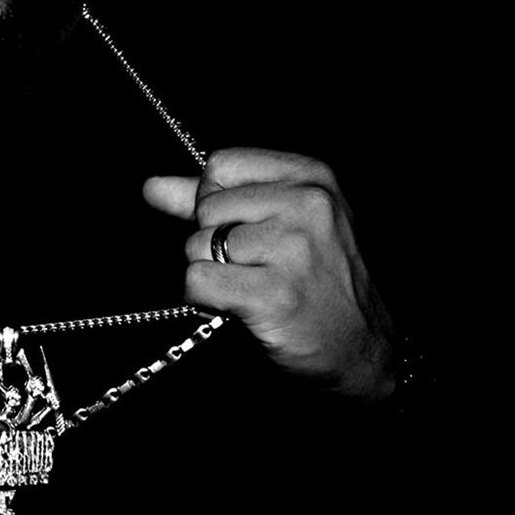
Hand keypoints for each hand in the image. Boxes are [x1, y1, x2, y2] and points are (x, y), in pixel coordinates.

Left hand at [143, 148, 395, 398]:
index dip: (216, 200)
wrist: (363, 348)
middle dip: (214, 242)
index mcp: (311, 177)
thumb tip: (151, 186)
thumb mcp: (282, 222)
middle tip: (257, 267)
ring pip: (198, 246)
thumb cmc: (318, 281)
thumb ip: (214, 198)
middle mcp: (307, 205)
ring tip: (254, 286)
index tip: (243, 227)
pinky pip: (199, 281)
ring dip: (213, 273)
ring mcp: (292, 249)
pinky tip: (241, 306)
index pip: (222, 166)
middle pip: (207, 208)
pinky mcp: (273, 294)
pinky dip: (208, 299)